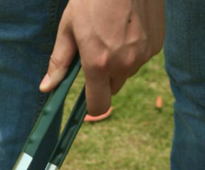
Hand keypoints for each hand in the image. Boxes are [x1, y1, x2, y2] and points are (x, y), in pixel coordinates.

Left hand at [39, 0, 164, 115]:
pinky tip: (128, 27)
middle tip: (97, 52)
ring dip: (119, 63)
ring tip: (113, 33)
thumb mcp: (68, 28)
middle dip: (103, 79)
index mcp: (98, 64)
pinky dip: (134, 50)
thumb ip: (59, 63)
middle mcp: (124, 64)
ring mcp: (143, 55)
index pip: (98, 106)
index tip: (86, 97)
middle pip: (112, 89)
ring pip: (127, 73)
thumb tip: (46, 88)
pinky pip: (141, 58)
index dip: (91, 105)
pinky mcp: (158, 44)